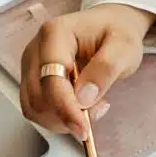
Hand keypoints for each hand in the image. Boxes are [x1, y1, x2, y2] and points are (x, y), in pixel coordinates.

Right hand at [19, 3, 153, 139]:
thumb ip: (105, 69)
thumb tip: (84, 98)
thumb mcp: (124, 48)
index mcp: (55, 34)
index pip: (51, 78)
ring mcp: (31, 67)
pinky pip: (37, 110)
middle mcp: (36, 50)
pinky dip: (57, 118)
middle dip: (66, 115)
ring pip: (34, 108)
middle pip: (38, 97)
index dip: (66, 108)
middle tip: (99, 109)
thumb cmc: (116, 33)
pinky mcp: (33, 81)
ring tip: (92, 106)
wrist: (110, 28)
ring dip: (62, 120)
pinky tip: (79, 108)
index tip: (84, 129)